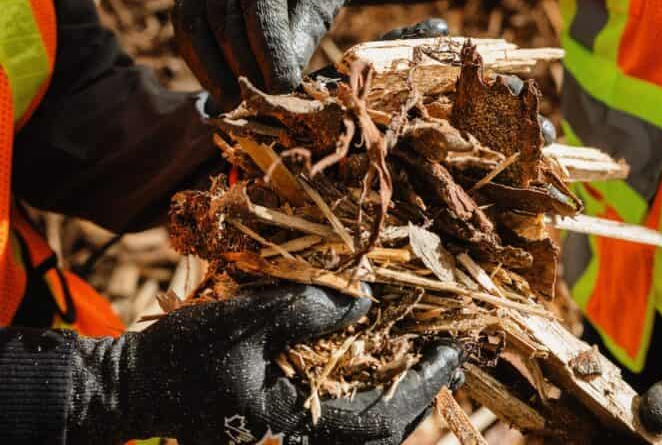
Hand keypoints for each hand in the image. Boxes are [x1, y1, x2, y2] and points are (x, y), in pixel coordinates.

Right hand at [67, 284, 462, 444]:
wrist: (138, 387)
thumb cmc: (184, 356)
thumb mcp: (244, 322)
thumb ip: (304, 309)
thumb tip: (364, 300)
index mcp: (292, 427)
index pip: (378, 418)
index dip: (421, 384)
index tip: (452, 352)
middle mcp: (296, 442)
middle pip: (379, 434)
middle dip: (418, 392)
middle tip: (444, 352)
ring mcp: (287, 440)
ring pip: (361, 432)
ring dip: (395, 394)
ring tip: (417, 354)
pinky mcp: (279, 429)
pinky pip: (337, 421)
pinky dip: (364, 394)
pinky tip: (370, 361)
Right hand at [173, 0, 373, 102]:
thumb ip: (311, 18)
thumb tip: (284, 79)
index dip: (266, 42)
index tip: (282, 84)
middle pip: (221, 10)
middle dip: (243, 63)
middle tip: (267, 102)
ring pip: (193, 19)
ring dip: (212, 68)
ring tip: (236, 104)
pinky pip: (187, 22)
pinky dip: (200, 58)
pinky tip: (220, 87)